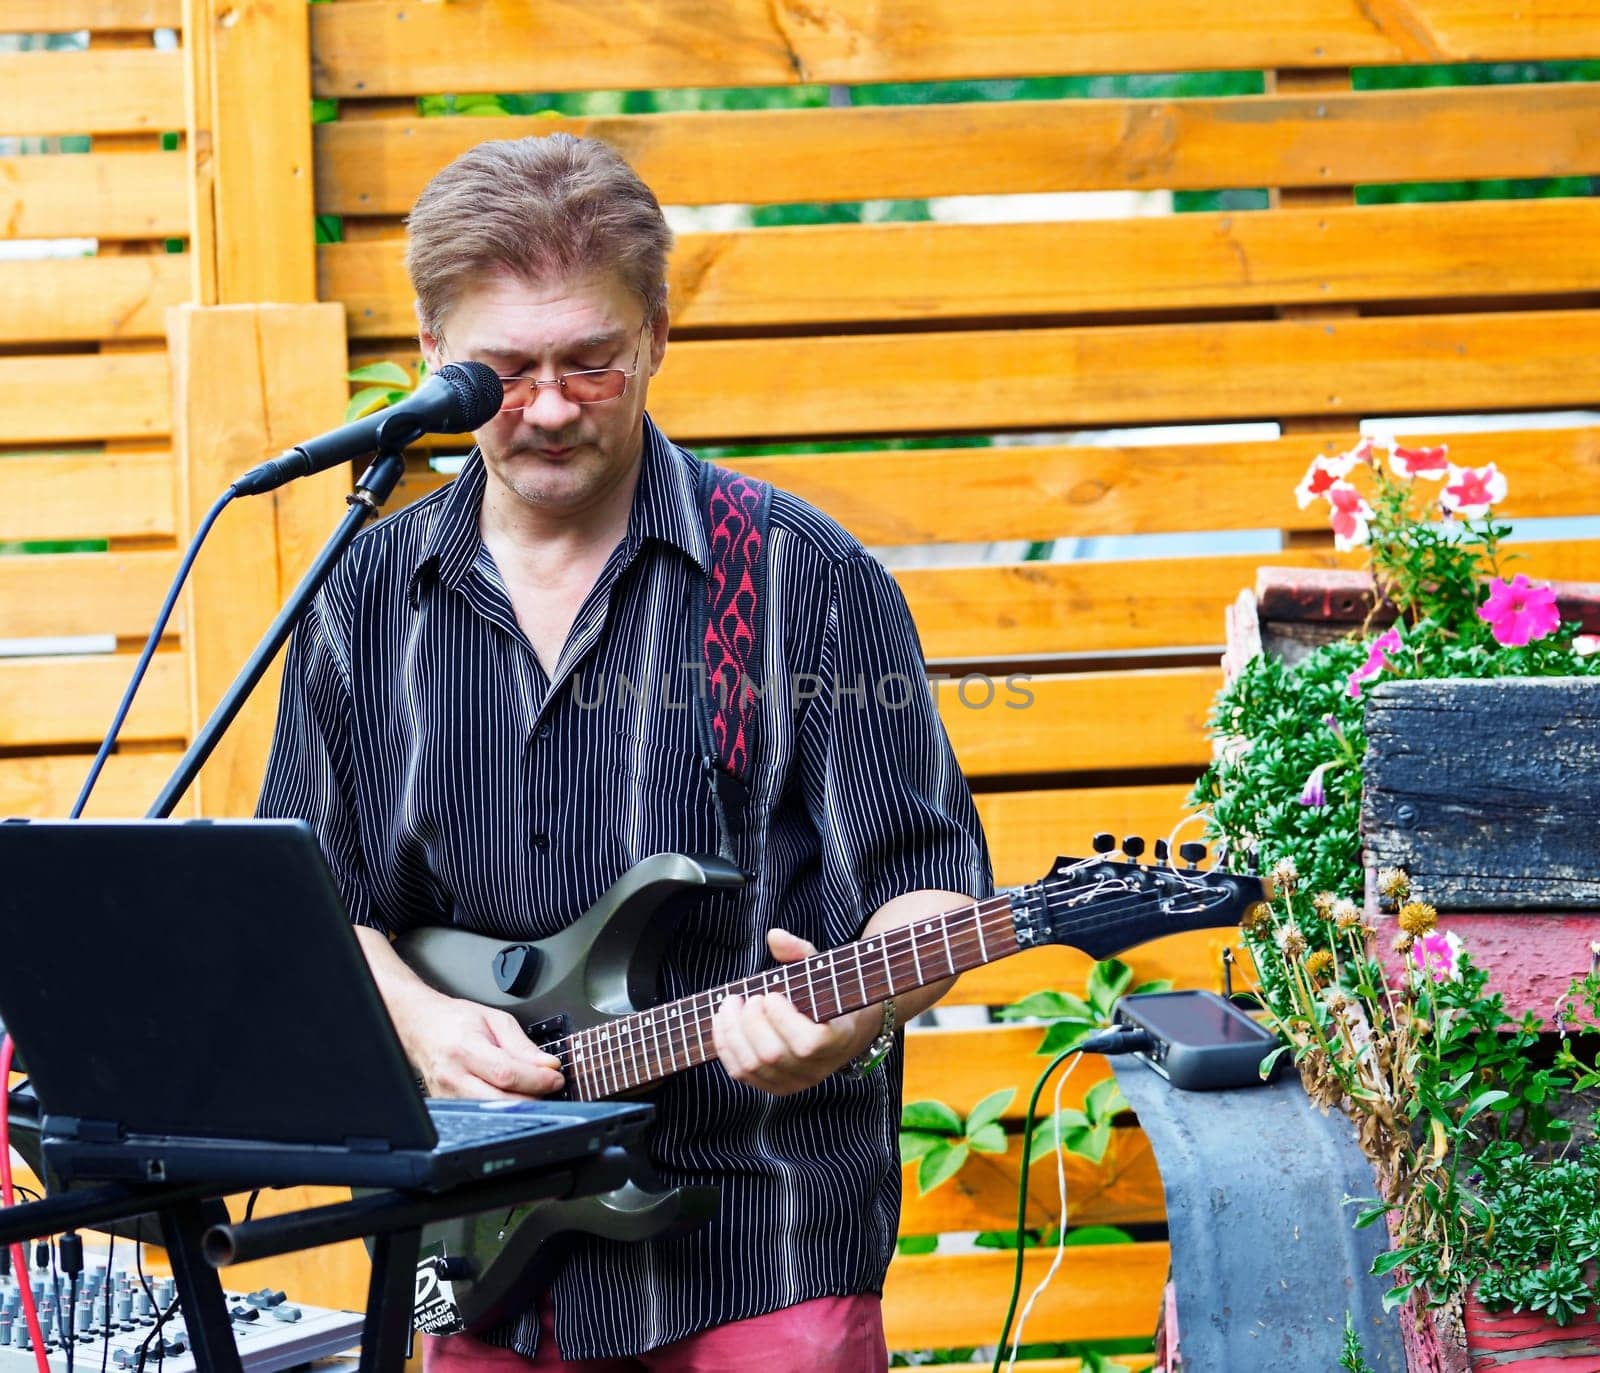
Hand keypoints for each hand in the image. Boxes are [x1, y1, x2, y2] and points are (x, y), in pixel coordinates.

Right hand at [400, 994, 564, 1099]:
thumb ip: (522, 1045)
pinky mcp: (447, 1107)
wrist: (421, 1026)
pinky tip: (511, 1096)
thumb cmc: (455, 1020)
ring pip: (492, 1113)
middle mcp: (453, 1076)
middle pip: (500, 1101)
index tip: (555, 1077)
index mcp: (465, 1049)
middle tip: (549, 1085)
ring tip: (531, 1089)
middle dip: (533, 1096)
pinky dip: (502, 1109)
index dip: (536, 1079)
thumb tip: (548, 1065)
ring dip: (519, 1105)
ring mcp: (446, 1096)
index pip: (506, 1073)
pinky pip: (481, 1115)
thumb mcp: (495, 1020)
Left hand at [711, 928, 879, 1095]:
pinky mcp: (775, 1087)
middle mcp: (817, 1069)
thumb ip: (801, 952)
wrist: (841, 1030)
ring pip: (753, 1066)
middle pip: (772, 1054)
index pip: (807, 1043)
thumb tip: (774, 936)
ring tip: (729, 1005)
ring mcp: (795, 1082)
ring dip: (732, 1032)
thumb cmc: (828, 994)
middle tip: (746, 997)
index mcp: (837, 1040)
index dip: (781, 1018)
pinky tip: (723, 1022)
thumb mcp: (822, 970)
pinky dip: (726, 1047)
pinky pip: (742, 1074)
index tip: (771, 994)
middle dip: (750, 1021)